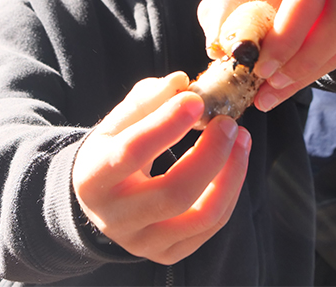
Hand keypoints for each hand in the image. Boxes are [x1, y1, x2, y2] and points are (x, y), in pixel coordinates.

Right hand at [72, 71, 250, 264]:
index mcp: (93, 178)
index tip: (196, 99)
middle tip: (229, 123)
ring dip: (231, 173)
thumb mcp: (116, 122)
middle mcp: (115, 218)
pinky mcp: (168, 253)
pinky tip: (234, 161)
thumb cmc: (112, 151)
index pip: (132, 151)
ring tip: (241, 139)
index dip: (167, 124)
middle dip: (210, 155)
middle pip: (173, 193)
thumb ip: (146, 99)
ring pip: (201, 216)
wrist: (100, 198)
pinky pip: (211, 225)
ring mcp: (144, 242)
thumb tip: (180, 81)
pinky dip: (230, 190)